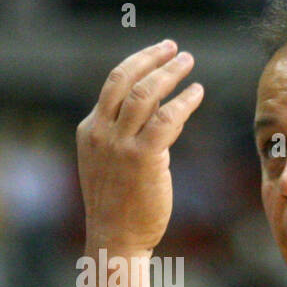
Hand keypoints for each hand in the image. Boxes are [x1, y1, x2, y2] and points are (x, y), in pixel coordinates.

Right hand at [76, 39, 204, 253]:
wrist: (114, 239)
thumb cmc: (118, 206)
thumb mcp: (110, 163)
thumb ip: (124, 136)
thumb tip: (156, 112)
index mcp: (89, 131)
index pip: (112, 85)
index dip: (137, 64)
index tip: (158, 53)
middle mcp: (101, 132)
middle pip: (125, 79)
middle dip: (152, 58)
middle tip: (175, 48)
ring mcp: (120, 145)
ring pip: (145, 94)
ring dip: (169, 73)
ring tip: (187, 62)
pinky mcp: (143, 158)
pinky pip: (167, 118)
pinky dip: (184, 101)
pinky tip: (197, 92)